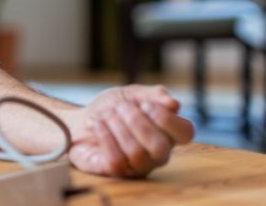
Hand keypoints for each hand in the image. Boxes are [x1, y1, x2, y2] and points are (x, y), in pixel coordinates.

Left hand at [67, 84, 194, 177]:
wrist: (79, 120)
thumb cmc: (111, 108)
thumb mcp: (131, 94)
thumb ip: (153, 95)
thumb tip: (174, 104)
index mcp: (167, 133)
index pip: (185, 133)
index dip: (166, 118)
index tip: (144, 104)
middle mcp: (157, 153)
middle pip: (159, 146)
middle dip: (137, 122)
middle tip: (120, 107)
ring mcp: (137, 166)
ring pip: (136, 153)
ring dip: (117, 127)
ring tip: (107, 115)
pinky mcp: (116, 172)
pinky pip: (116, 160)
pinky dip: (104, 136)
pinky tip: (96, 124)